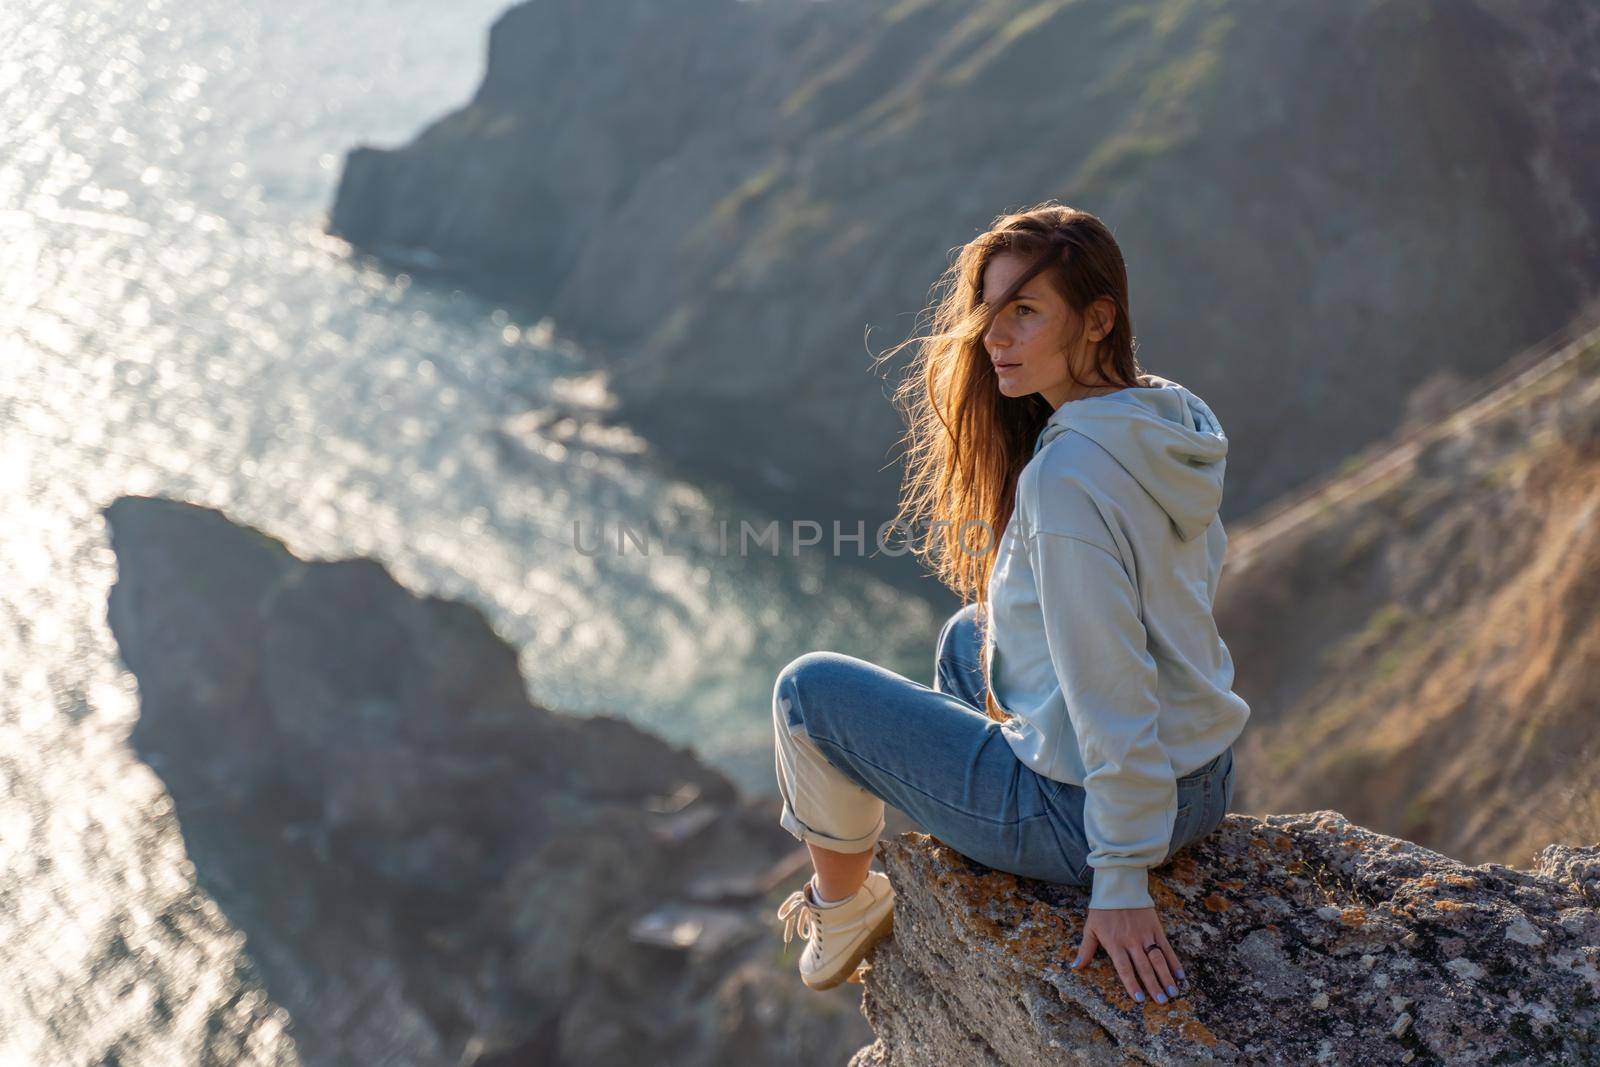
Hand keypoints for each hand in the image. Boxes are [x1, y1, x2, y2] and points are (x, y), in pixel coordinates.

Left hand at [1070, 906, 1184, 1004]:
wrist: (1119, 887)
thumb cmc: (1102, 910)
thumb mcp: (1090, 928)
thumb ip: (1086, 949)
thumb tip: (1075, 968)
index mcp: (1115, 943)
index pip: (1124, 968)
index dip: (1132, 984)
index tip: (1139, 999)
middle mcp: (1131, 941)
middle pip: (1144, 967)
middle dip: (1154, 986)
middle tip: (1162, 1002)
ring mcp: (1145, 935)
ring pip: (1158, 960)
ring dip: (1166, 977)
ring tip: (1173, 993)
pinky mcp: (1156, 928)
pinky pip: (1166, 948)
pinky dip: (1174, 961)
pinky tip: (1180, 975)